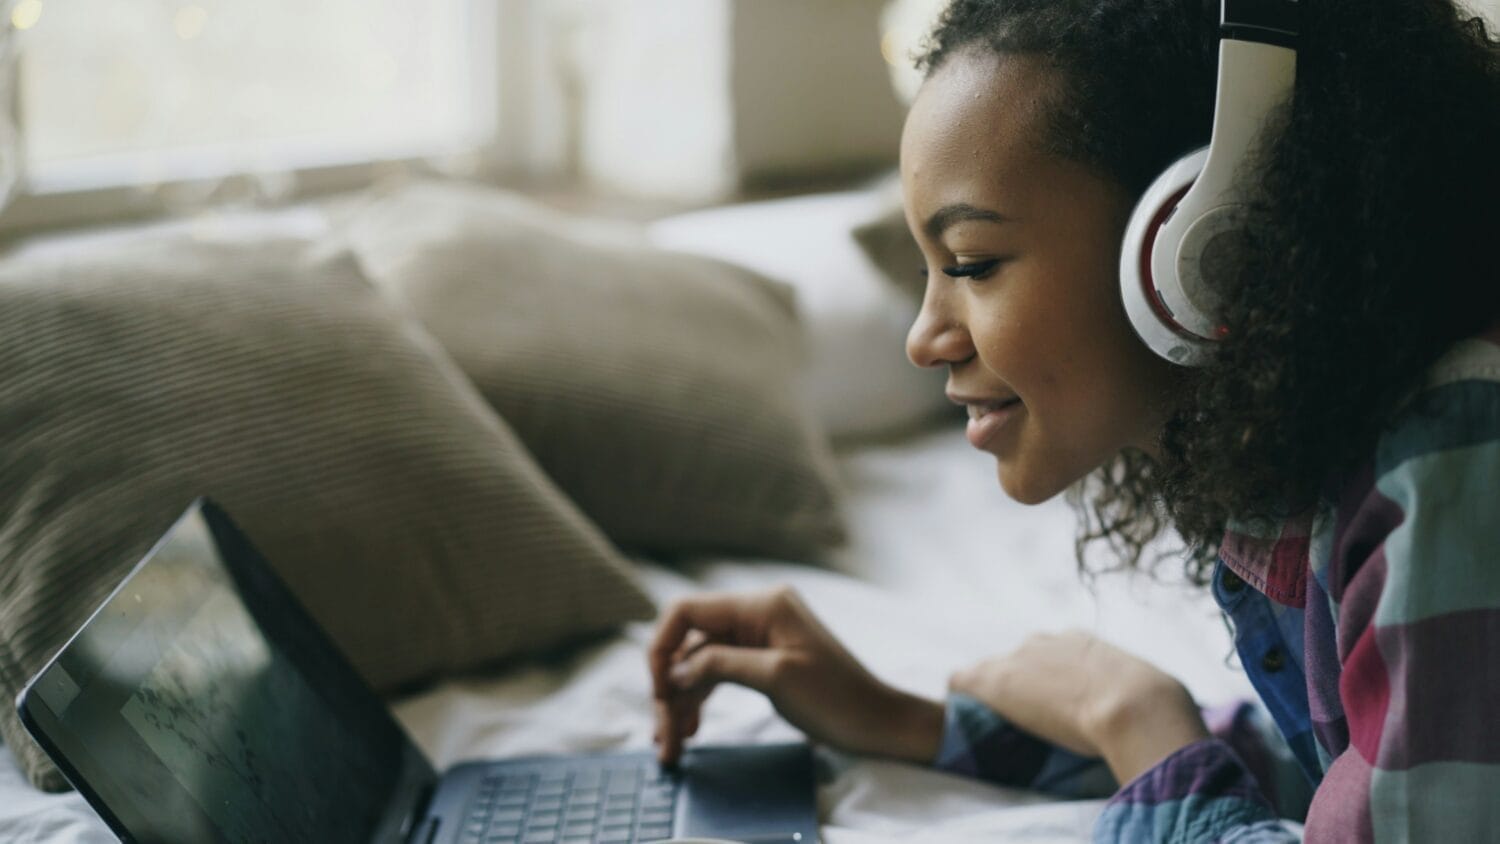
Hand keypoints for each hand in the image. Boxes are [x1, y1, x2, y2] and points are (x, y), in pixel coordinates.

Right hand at [648, 587, 942, 766]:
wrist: (877, 722)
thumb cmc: (837, 697)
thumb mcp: (776, 677)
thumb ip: (720, 664)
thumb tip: (673, 669)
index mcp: (761, 604)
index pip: (688, 611)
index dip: (662, 647)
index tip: (657, 690)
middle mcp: (755, 612)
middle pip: (689, 642)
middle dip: (669, 686)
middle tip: (661, 736)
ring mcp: (757, 636)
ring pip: (698, 663)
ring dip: (680, 701)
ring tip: (671, 745)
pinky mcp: (760, 660)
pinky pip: (716, 674)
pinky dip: (700, 700)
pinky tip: (690, 730)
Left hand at [949, 630, 1208, 783]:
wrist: (1134, 704)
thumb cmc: (1154, 706)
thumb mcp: (1149, 692)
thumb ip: (1141, 696)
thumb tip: (1164, 718)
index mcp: (1084, 643)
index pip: (1055, 654)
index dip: (1053, 682)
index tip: (1057, 705)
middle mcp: (1047, 641)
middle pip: (1021, 659)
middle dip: (1022, 685)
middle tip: (1029, 720)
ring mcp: (1021, 658)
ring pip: (991, 670)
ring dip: (991, 692)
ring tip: (991, 721)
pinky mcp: (997, 679)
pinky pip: (963, 680)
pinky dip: (962, 695)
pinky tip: (960, 713)